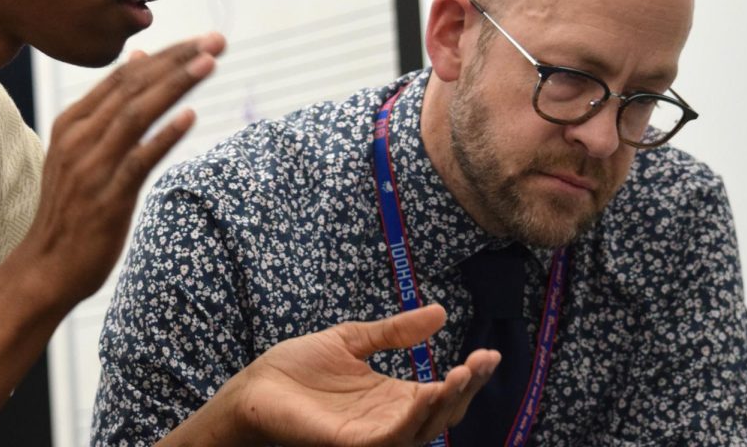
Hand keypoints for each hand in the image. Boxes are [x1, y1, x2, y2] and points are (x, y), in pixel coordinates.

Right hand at [20, 32, 225, 304]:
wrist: (47, 265)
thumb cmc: (73, 206)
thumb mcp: (82, 148)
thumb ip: (109, 106)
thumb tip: (139, 58)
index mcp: (73, 122)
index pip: (123, 75)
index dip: (165, 54)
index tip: (200, 39)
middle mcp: (79, 138)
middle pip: (133, 87)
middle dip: (177, 60)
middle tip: (216, 41)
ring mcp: (92, 166)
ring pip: (137, 114)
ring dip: (174, 86)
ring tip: (208, 64)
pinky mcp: (108, 197)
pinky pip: (139, 159)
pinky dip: (164, 136)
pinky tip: (189, 118)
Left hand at [206, 305, 498, 446]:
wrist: (256, 385)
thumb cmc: (298, 368)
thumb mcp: (354, 340)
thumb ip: (395, 332)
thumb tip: (441, 312)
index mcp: (393, 398)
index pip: (442, 392)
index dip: (468, 376)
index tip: (490, 353)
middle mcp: (390, 421)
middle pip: (442, 412)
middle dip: (466, 388)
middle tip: (483, 360)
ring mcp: (372, 435)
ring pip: (423, 428)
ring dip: (446, 403)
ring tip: (462, 372)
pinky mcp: (351, 444)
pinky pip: (390, 437)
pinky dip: (411, 419)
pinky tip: (426, 394)